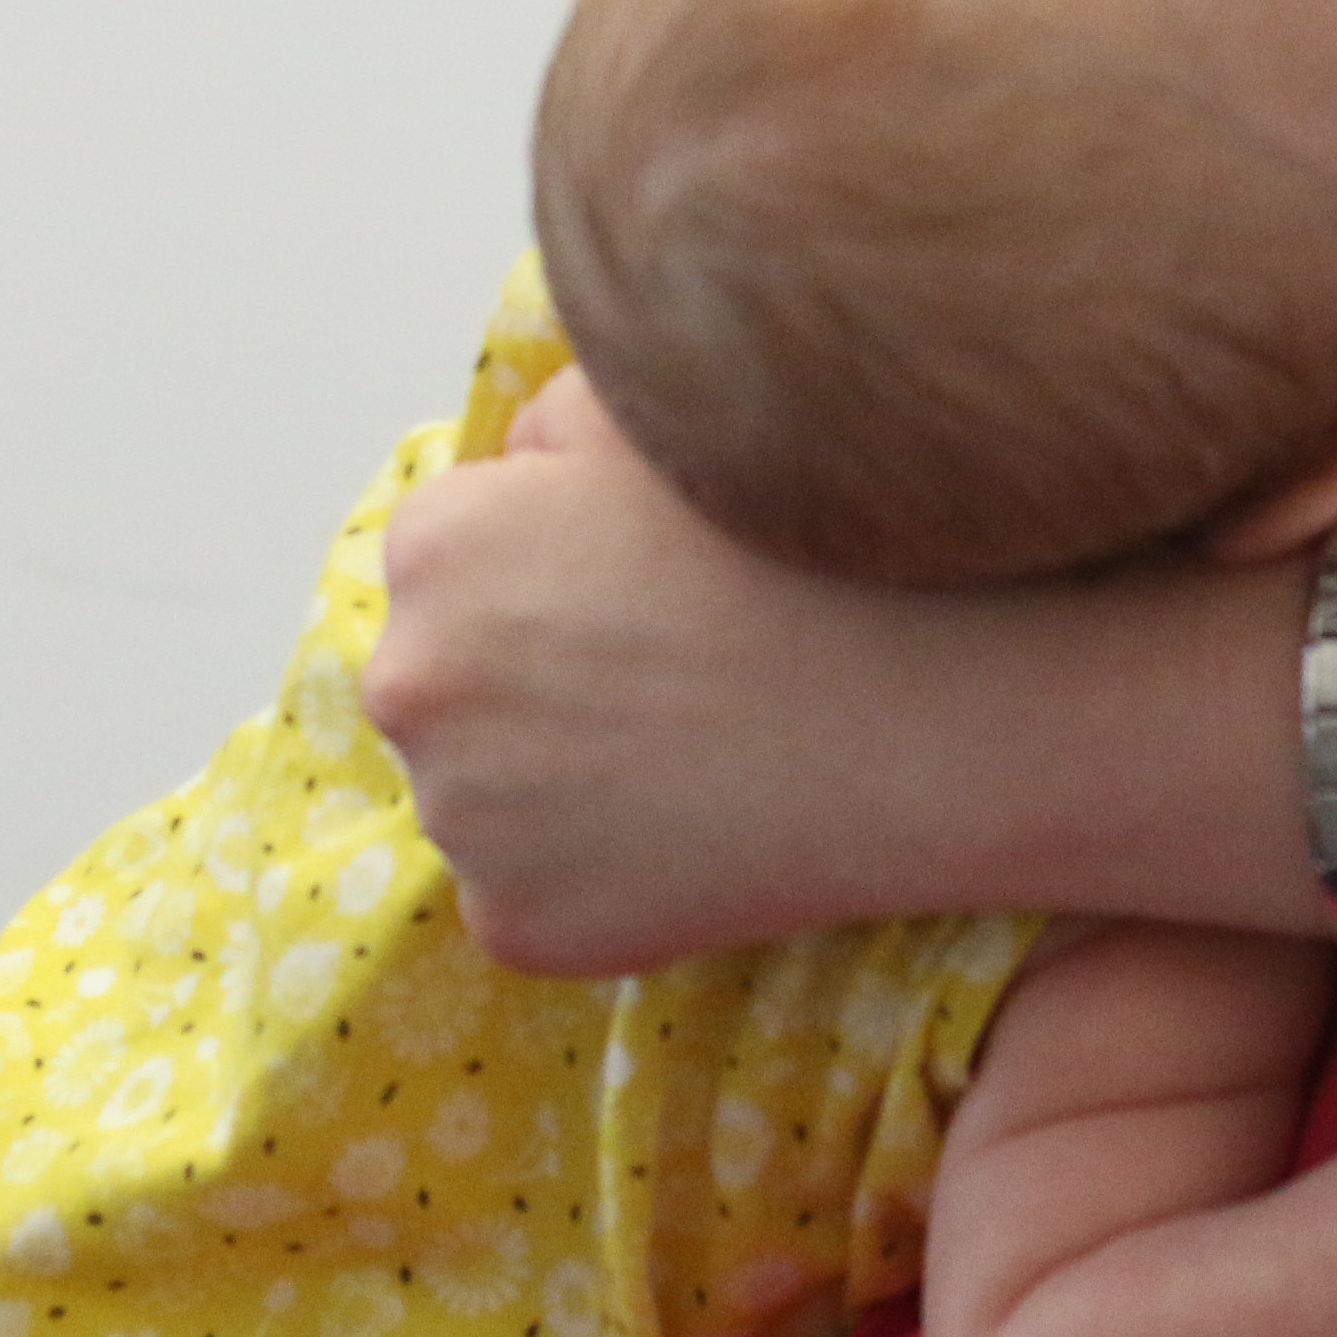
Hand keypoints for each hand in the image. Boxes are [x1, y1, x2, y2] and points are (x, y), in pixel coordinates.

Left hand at [367, 371, 1003, 972]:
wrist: (925, 705)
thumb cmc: (802, 538)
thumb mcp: (658, 410)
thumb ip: (547, 423)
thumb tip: (512, 469)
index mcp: (432, 544)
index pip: (448, 568)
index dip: (548, 580)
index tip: (638, 597)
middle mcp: (411, 681)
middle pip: (449, 688)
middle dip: (529, 689)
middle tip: (666, 685)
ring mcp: (461, 818)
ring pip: (485, 803)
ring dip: (557, 793)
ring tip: (692, 759)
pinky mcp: (517, 926)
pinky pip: (529, 903)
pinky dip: (595, 888)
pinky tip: (695, 842)